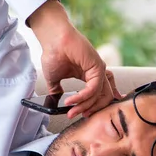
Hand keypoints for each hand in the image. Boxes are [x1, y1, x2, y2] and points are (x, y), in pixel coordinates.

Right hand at [29, 0, 121, 118]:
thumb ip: (57, 91)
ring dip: (84, 106)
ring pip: (100, 96)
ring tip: (71, 111)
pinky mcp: (98, 66)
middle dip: (91, 110)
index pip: (99, 96)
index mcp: (89, 75)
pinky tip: (71, 101)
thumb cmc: (53, 54)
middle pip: (103, 98)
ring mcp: (99, 69)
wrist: (52, 39)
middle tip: (77, 116)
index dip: (92, 107)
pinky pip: (94, 89)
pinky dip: (82, 97)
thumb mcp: (54, 79)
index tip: (82, 115)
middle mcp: (96, 73)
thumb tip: (54, 101)